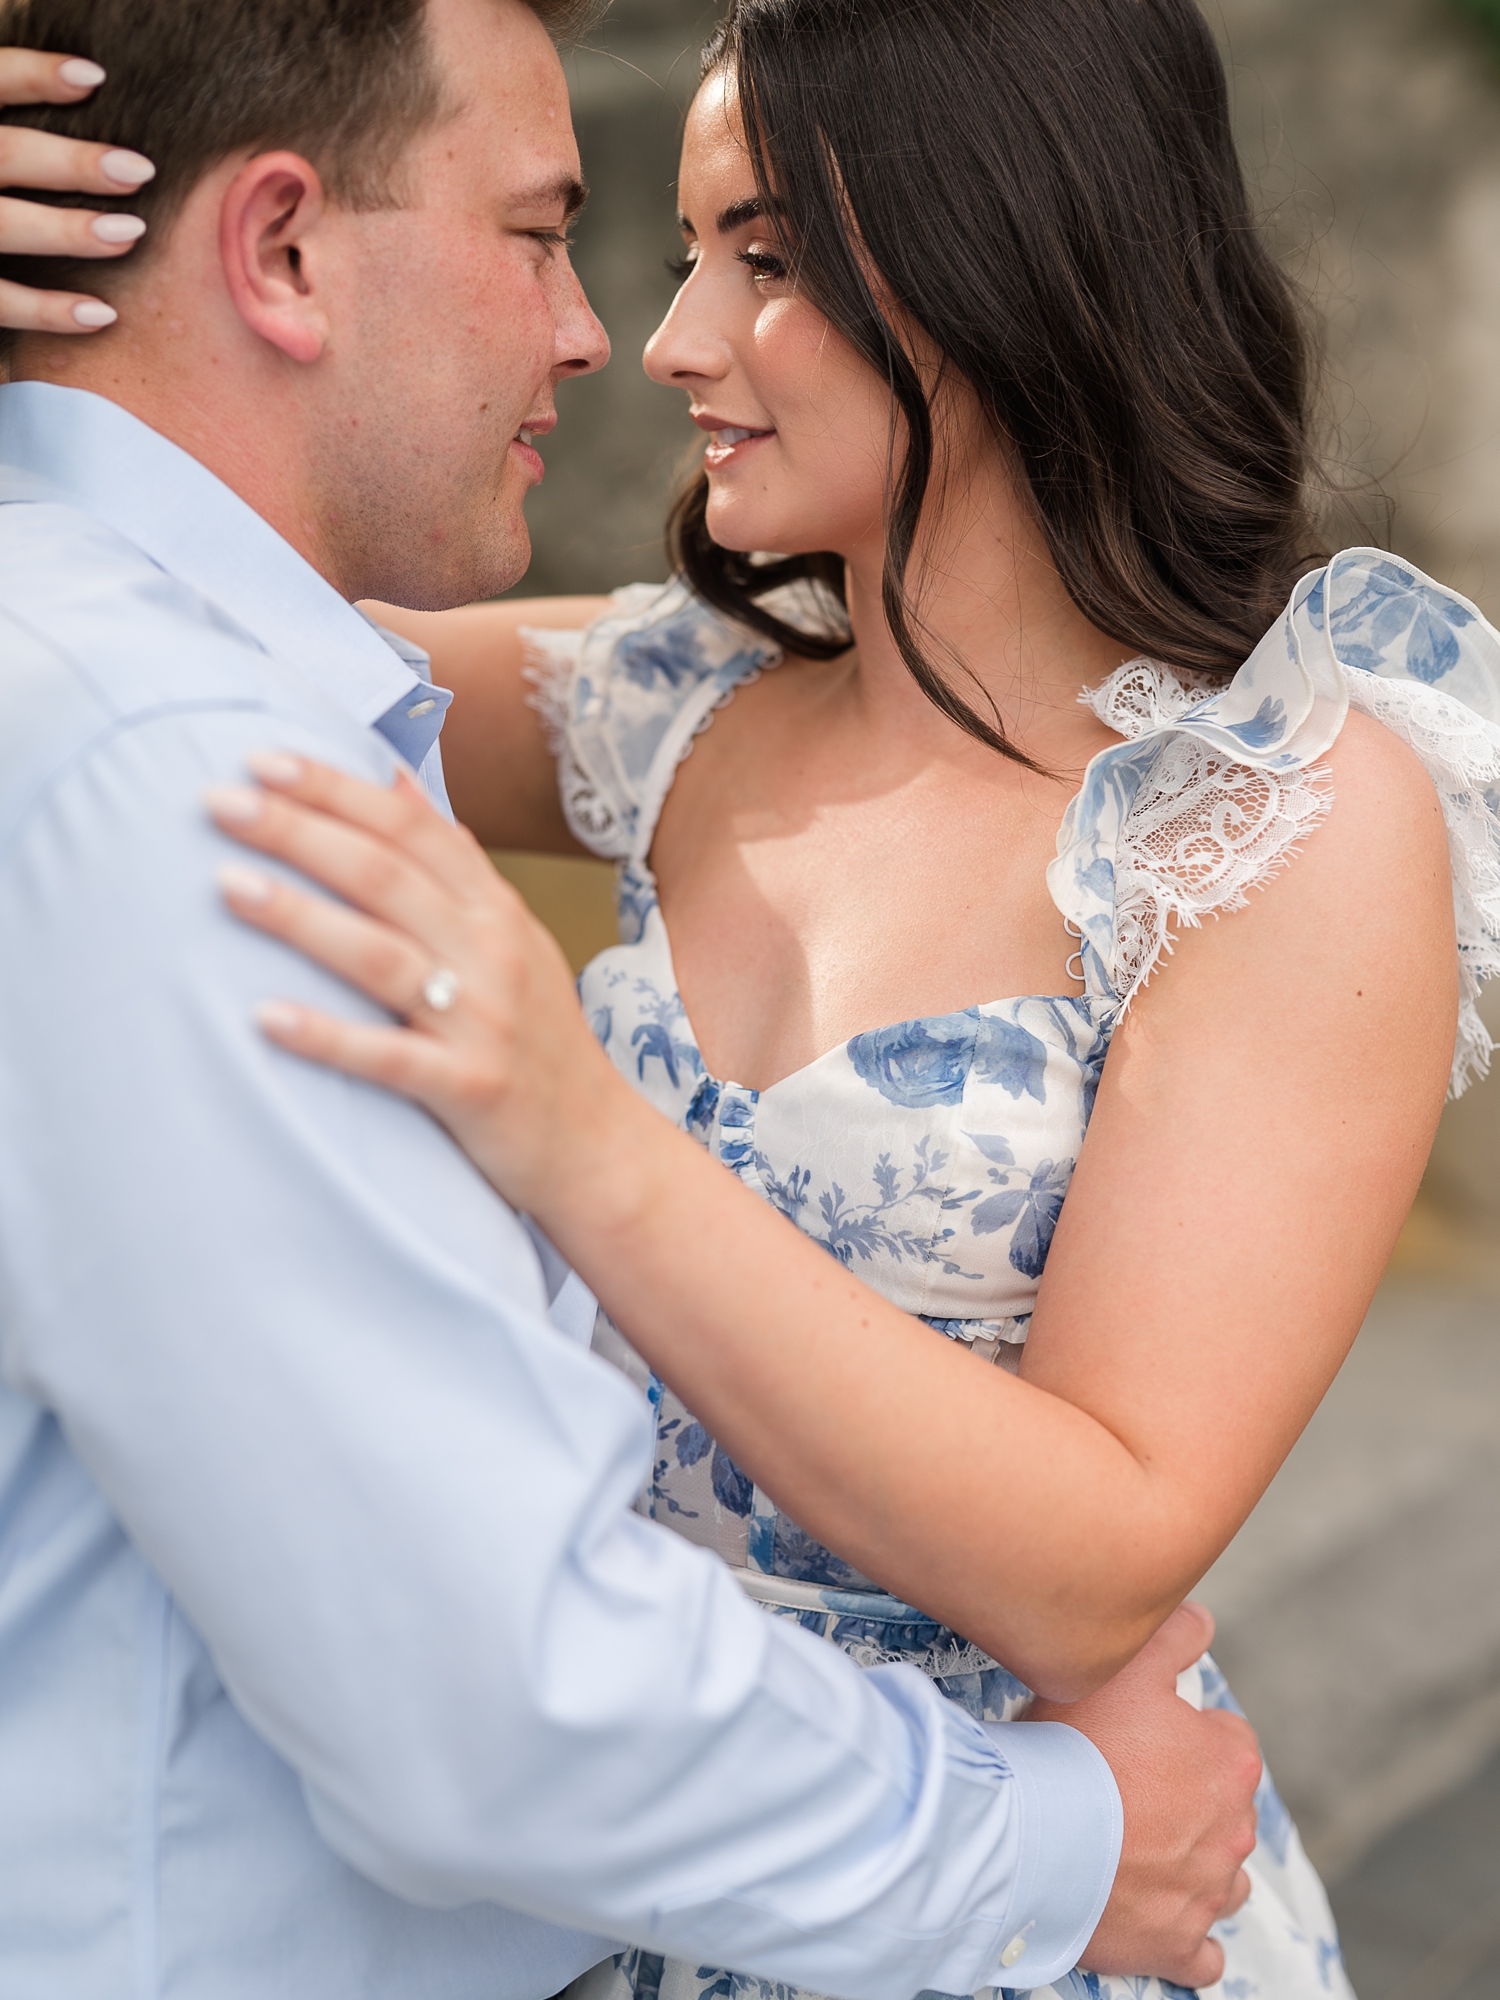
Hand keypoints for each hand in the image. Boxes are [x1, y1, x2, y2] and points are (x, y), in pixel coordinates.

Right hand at [0, 48, 153, 331]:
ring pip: (4, 226)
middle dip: (71, 164)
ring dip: (68, 231)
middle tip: (140, 172)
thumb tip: (94, 87)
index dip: (33, 75)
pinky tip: (102, 314)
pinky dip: (48, 311)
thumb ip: (15, 134)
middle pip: (5, 155)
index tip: (95, 77)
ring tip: (131, 233)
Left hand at [206, 751, 641, 1219]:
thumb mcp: (512, 935)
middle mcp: (493, 952)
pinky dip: (328, 1036)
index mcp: (495, 909)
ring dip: (300, 918)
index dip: (336, 789)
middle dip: (299, 830)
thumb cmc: (537, 1037)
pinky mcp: (470, 1089)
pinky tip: (266, 1016)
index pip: (411, 827)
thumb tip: (397, 782)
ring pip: (381, 956)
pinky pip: (389, 1057)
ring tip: (228, 885)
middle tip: (219, 801)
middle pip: (385, 874)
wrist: (598, 1144)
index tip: (262, 758)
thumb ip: (455, 863)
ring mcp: (483, 1021)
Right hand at [1027, 1602, 1258, 1988]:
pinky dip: (1185, 1939)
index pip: (1228, 1739)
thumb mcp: (1123, 1663)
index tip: (1142, 1733)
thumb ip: (1173, 1634)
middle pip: (1223, 1808)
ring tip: (1134, 1845)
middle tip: (1125, 1783)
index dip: (1185, 1731)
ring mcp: (1205, 1895)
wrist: (1031, 1837)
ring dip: (1190, 1864)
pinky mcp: (1174, 1946)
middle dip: (1187, 1797)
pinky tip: (1155, 1915)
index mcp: (1229, 1764)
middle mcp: (1231, 1832)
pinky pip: (1201, 1955)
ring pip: (1219, 1878)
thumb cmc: (1075, 1745)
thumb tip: (1203, 1622)